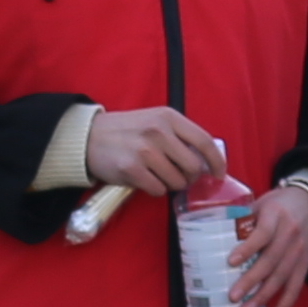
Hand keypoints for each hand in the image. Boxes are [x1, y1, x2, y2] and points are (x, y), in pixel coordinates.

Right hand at [83, 106, 226, 198]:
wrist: (89, 137)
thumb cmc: (127, 131)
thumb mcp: (155, 121)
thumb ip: (179, 136)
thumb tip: (206, 161)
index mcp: (168, 117)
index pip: (204, 141)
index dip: (217, 162)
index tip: (219, 174)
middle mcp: (159, 131)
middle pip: (193, 167)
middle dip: (189, 177)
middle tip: (178, 176)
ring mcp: (145, 151)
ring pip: (177, 182)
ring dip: (170, 184)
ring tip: (155, 174)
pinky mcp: (132, 169)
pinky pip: (158, 190)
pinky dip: (154, 189)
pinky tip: (143, 179)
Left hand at [228, 182, 307, 306]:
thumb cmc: (279, 205)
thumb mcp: (262, 203)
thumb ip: (244, 219)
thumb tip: (214, 239)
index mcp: (276, 216)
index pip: (263, 234)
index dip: (248, 248)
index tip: (230, 262)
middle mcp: (290, 235)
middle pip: (271, 261)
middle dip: (251, 280)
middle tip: (233, 296)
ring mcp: (299, 252)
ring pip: (282, 278)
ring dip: (263, 297)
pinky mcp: (304, 265)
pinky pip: (295, 289)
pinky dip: (284, 306)